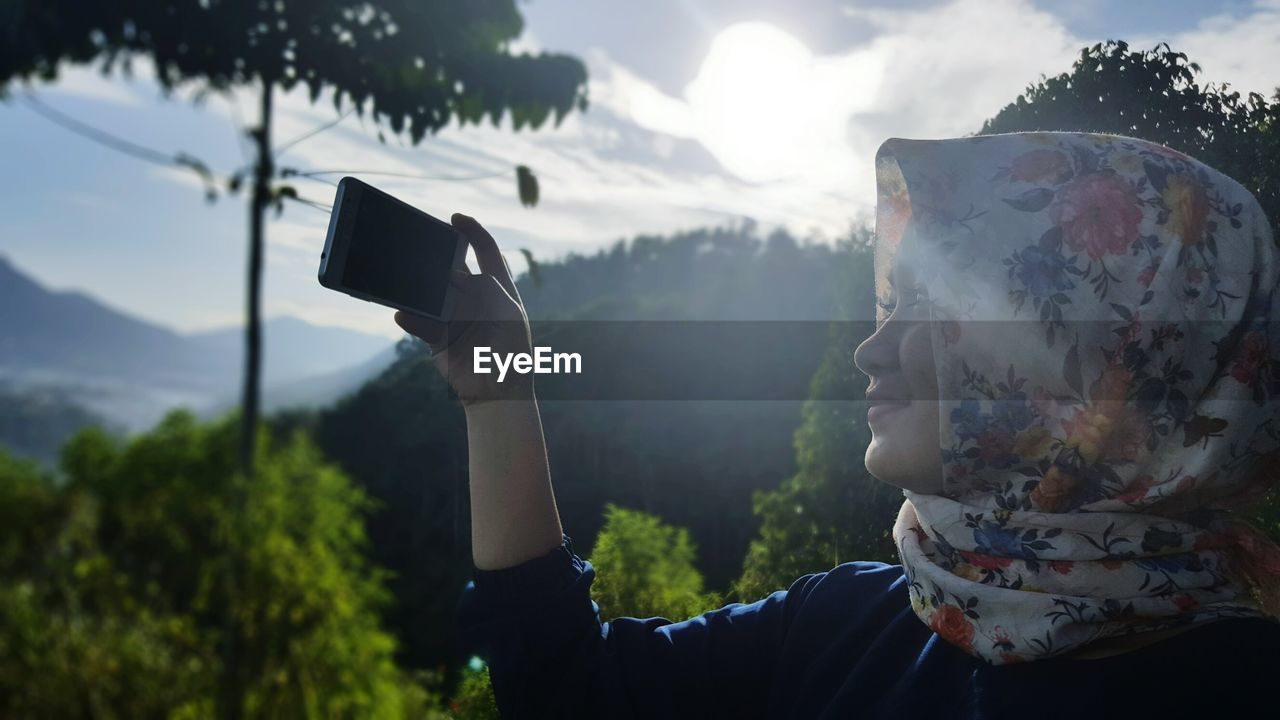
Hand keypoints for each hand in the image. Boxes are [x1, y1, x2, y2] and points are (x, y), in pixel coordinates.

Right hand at [394, 213, 533, 405]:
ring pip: (431, 291)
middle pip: (452, 268)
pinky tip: (404, 314)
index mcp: (497, 289)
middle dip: (438, 257)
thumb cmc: (512, 353)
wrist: (497, 392)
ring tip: (408, 278)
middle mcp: (473, 298)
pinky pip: (420, 321)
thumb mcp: (509, 315)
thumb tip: (458, 275)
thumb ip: (490, 289)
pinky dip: (412, 318)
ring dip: (421, 285)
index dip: (472, 232)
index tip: (455, 219)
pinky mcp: (437, 336)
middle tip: (423, 248)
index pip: (485, 251)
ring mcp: (453, 315)